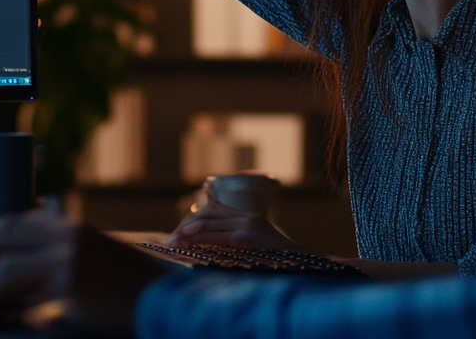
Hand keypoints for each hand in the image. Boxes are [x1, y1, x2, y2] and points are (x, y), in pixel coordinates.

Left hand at [0, 210, 165, 335]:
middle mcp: (68, 235)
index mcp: (74, 228)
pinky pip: (18, 290)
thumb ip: (62, 263)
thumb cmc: (131, 290)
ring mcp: (67, 257)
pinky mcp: (68, 282)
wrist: (161, 300)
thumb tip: (26, 281)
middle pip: (7, 233)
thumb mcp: (96, 263)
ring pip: (6, 265)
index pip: (20, 221)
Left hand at [165, 199, 304, 252]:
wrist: (305, 265)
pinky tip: (187, 246)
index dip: (191, 220)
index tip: (178, 236)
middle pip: (206, 212)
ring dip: (186, 233)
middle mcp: (247, 216)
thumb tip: (210, 248)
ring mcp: (249, 224)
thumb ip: (236, 242)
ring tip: (172, 244)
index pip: (211, 210)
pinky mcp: (249, 236)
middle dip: (185, 225)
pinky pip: (217, 235)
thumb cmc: (280, 262)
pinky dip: (198, 239)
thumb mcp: (256, 248)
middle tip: (170, 241)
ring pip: (207, 222)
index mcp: (248, 216)